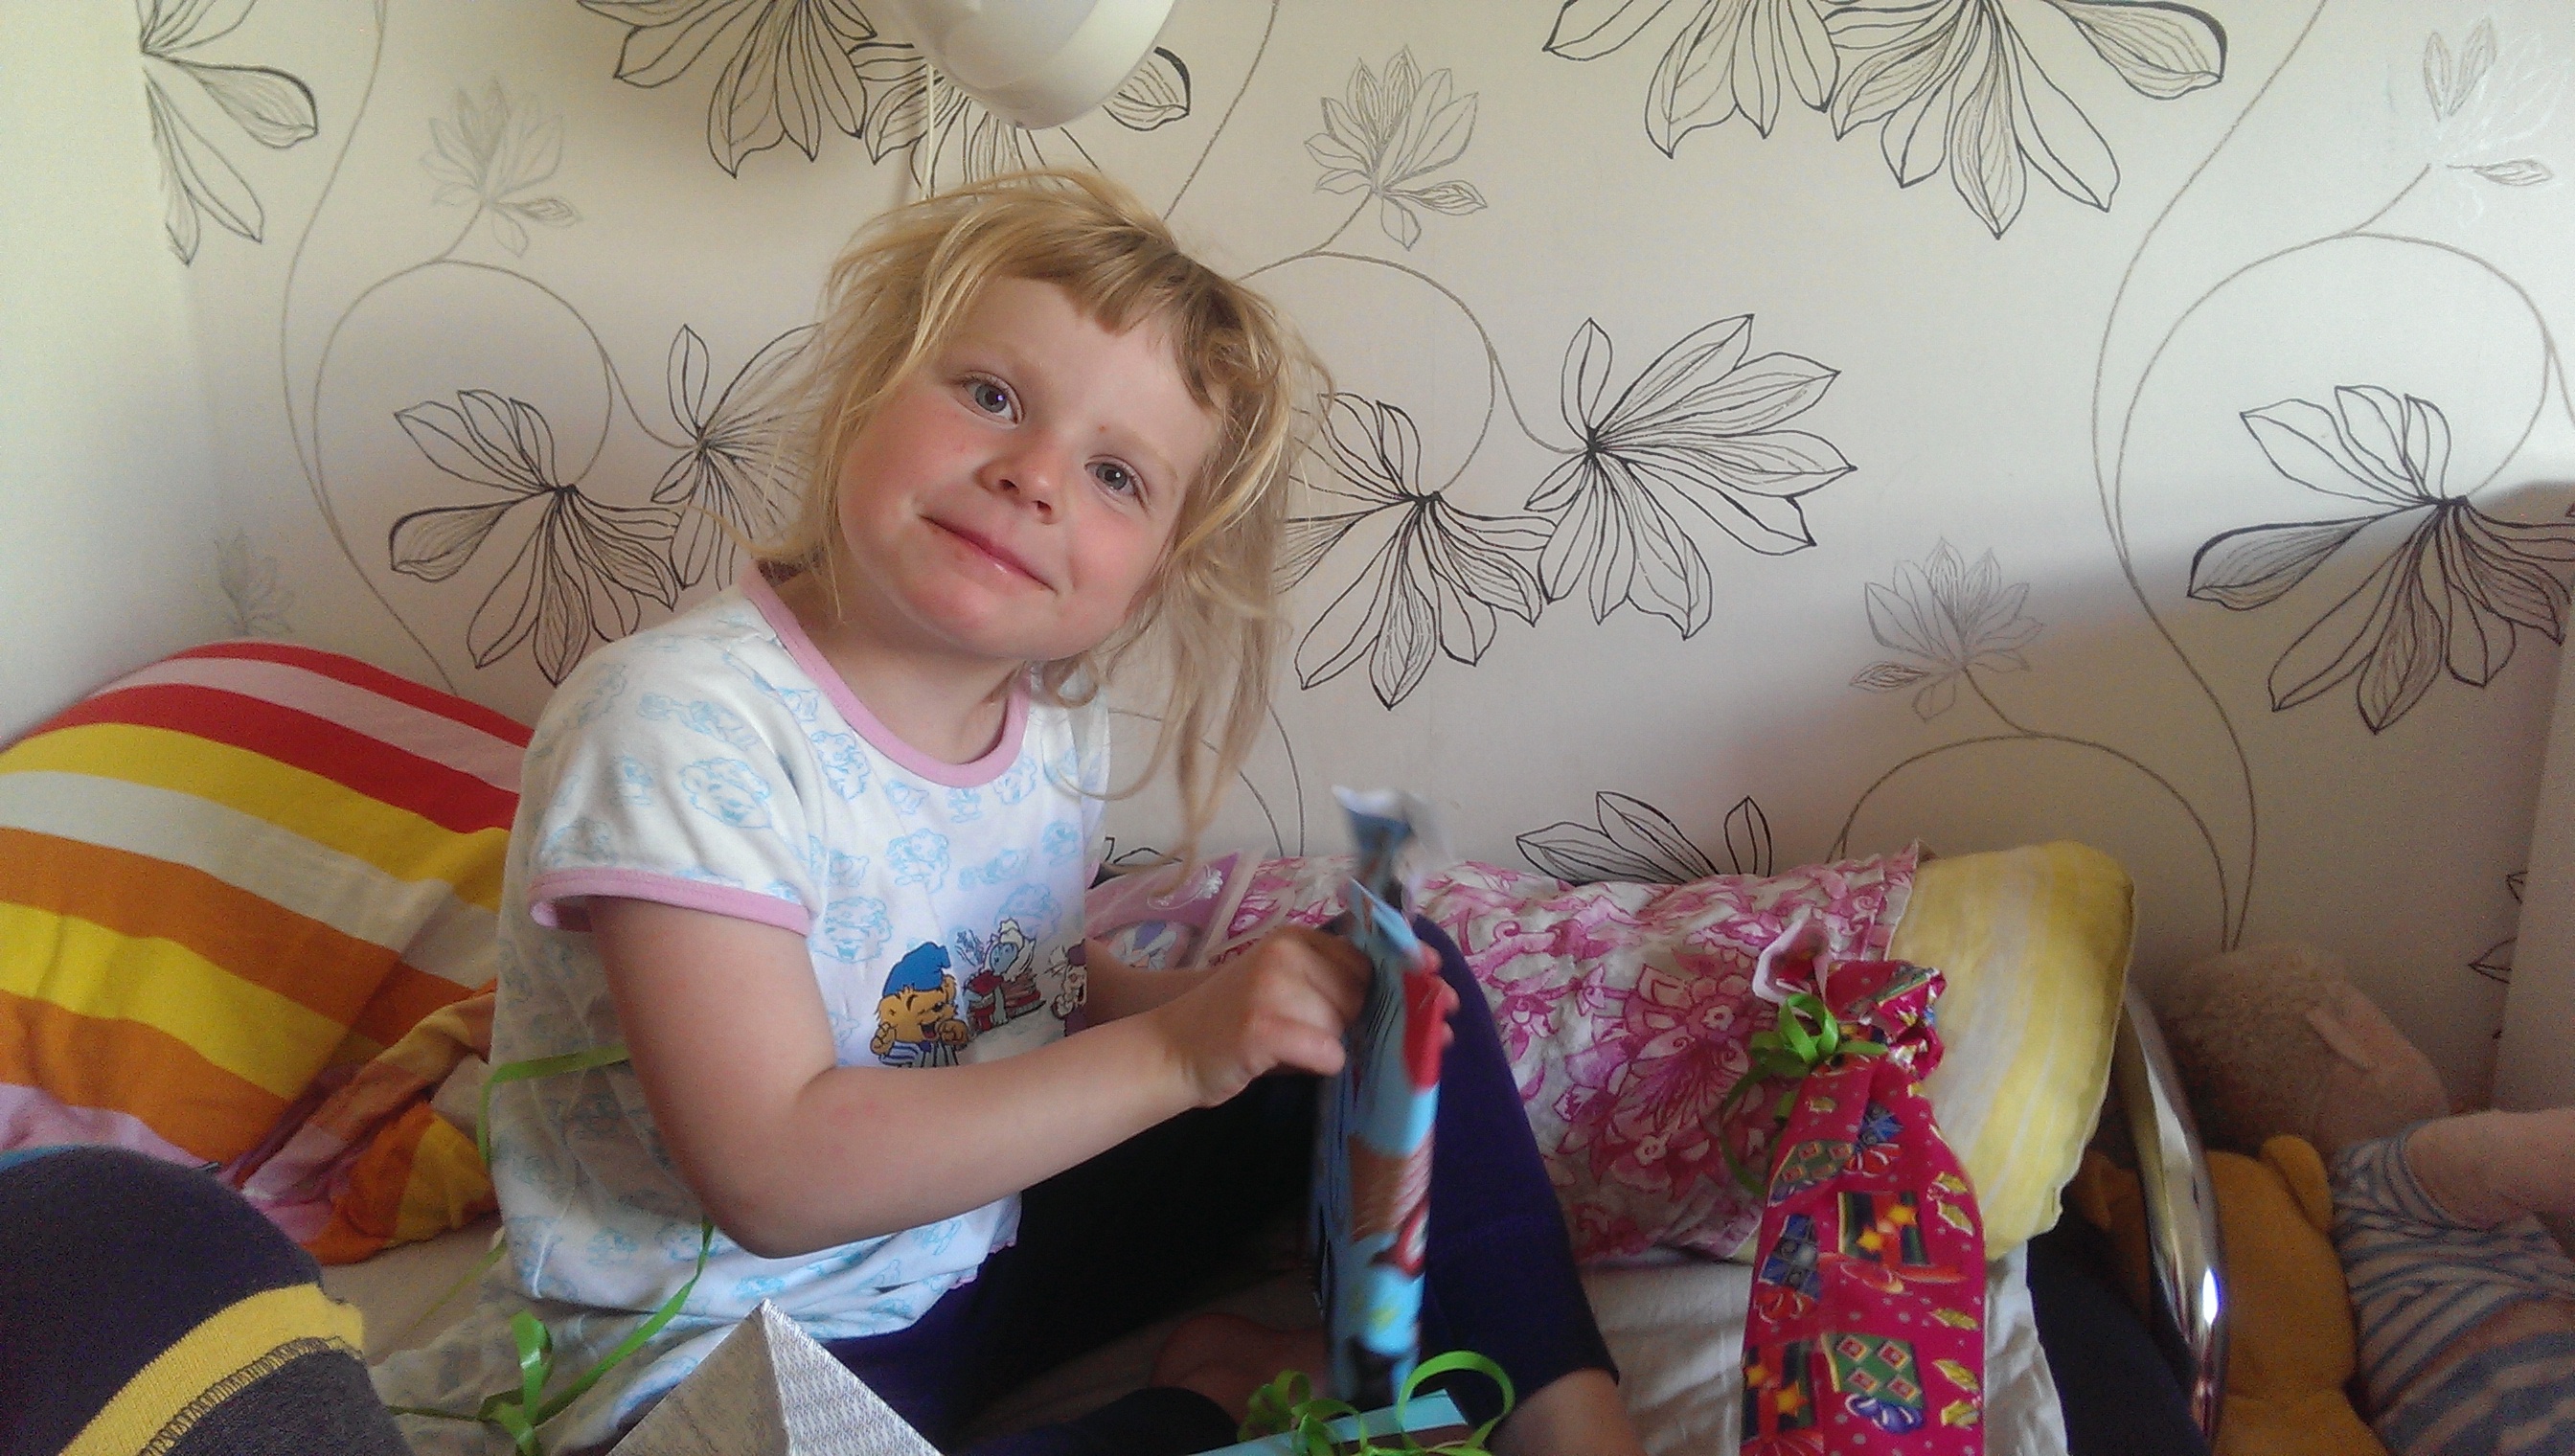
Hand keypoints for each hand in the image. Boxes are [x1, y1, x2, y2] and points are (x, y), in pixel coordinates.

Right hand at [1150, 927, 1371, 1105]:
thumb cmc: (1233, 1023)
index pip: (1362, 960)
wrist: (1171, 1049)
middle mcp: (1282, 953)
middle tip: (1304, 1034)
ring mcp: (1270, 987)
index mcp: (1291, 938)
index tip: (1370, 1004)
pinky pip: (1327, 1052)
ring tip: (1287, 1047)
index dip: (1372, 988)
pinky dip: (1320, 1065)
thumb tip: (1403, 994)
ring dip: (1326, 1046)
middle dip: (1344, 1023)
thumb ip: (1328, 981)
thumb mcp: (1280, 984)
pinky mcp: (1263, 1027)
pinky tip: (1291, 1062)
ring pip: (1342, 1026)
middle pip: (1357, 995)